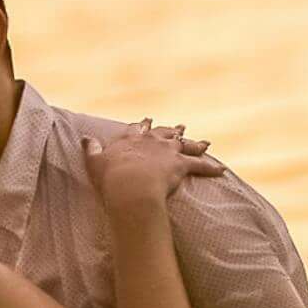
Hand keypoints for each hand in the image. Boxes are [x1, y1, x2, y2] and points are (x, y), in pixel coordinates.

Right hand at [84, 118, 220, 213]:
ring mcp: (167, 151)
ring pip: (185, 144)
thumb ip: (91, 149)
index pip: (138, 128)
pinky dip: (211, 168)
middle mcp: (151, 141)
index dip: (143, 125)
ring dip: (195, 143)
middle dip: (172, 130)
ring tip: (204, 143)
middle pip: (164, 132)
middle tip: (180, 127)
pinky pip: (200, 165)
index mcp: (130, 139)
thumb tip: (85, 138)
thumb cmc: (110, 177)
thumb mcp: (95, 162)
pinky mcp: (181, 164)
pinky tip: (221, 169)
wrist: (129, 186)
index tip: (147, 121)